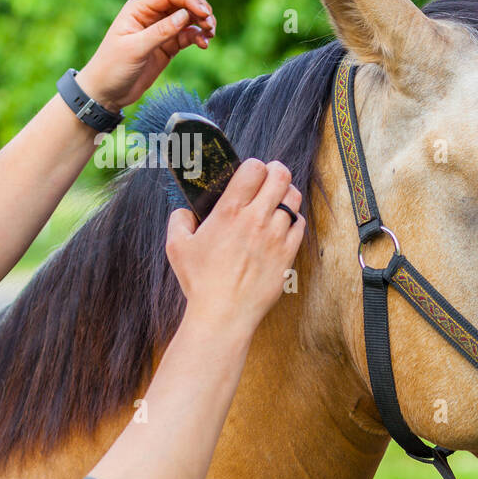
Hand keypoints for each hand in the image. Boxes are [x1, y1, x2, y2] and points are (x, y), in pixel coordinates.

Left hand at [77, 0, 216, 111]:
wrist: (107, 91)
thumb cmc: (113, 67)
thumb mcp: (135, 48)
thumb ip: (161, 31)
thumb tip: (184, 15)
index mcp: (138, 8)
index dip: (189, 0)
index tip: (204, 13)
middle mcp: (151, 15)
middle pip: (181, 1)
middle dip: (199, 9)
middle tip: (210, 24)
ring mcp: (161, 30)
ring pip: (188, 18)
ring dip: (202, 23)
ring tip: (211, 35)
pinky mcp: (168, 45)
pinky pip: (188, 35)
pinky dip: (199, 37)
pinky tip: (204, 44)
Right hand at [165, 160, 304, 339]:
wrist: (225, 313)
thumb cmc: (200, 281)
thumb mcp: (177, 246)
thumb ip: (179, 219)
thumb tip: (185, 210)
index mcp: (230, 211)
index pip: (254, 168)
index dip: (255, 165)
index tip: (251, 172)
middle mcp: (257, 219)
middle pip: (281, 176)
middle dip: (276, 171)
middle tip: (271, 176)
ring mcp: (277, 236)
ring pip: (294, 198)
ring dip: (286, 194)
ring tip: (278, 199)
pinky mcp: (289, 253)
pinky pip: (300, 224)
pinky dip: (294, 219)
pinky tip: (284, 224)